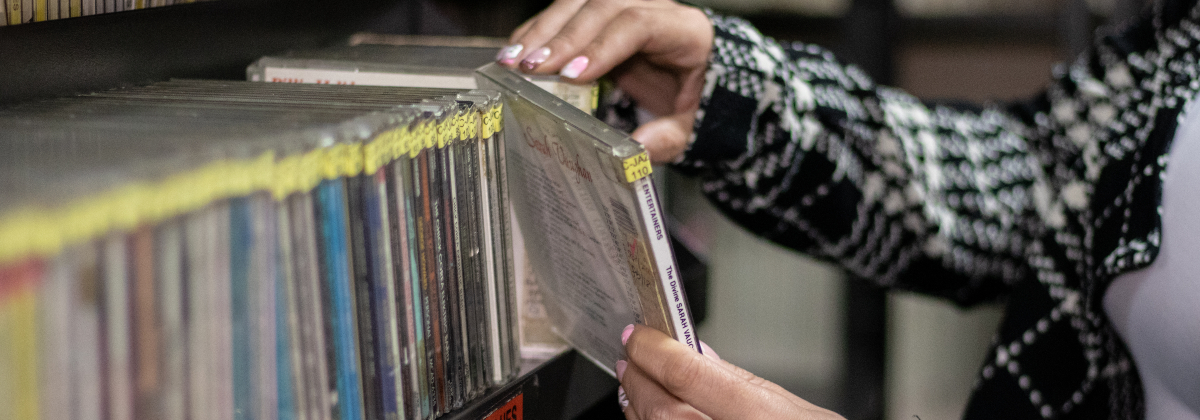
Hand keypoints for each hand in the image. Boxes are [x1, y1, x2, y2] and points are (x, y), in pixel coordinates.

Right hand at [497, 0, 713, 163]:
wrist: (702, 75)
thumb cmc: (697, 95)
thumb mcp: (692, 124)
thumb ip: (670, 137)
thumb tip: (639, 149)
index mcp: (684, 31)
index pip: (638, 24)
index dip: (602, 46)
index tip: (572, 75)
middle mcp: (655, 7)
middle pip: (601, 6)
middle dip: (561, 38)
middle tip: (530, 70)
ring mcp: (627, 5)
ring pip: (578, 2)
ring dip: (541, 30)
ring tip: (513, 61)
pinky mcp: (603, 14)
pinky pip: (567, 11)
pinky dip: (539, 30)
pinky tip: (518, 52)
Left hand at [618, 325, 845, 419]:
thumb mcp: (797, 408)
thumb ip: (743, 383)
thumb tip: (699, 354)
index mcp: (764, 418)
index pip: (689, 375)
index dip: (654, 350)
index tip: (638, 335)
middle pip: (664, 410)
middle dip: (640, 378)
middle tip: (630, 355)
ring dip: (639, 406)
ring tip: (635, 383)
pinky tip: (648, 416)